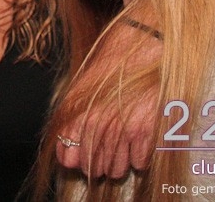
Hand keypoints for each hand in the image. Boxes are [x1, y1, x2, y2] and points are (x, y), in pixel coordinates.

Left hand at [56, 23, 160, 177]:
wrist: (143, 44)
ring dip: (120, 161)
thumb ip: (72, 121)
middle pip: (94, 167)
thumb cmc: (113, 63)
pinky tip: (140, 138)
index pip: (68, 159)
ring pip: (117, 169)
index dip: (75, 160)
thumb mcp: (81, 87)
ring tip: (124, 140)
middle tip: (108, 144)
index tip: (81, 156)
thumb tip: (68, 153)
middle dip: (99, 161)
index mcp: (77, 114)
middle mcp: (96, 125)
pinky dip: (141, 155)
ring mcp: (122, 131)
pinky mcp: (147, 132)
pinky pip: (140, 162)